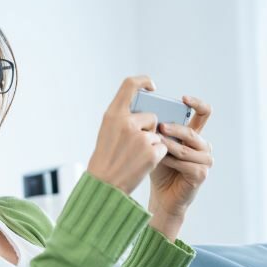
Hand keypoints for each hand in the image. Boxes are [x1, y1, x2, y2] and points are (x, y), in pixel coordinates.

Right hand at [87, 76, 167, 194]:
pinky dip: (156, 156)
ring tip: (135, 157)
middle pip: (151, 116)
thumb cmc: (106, 158)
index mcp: (113, 114)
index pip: (129, 84)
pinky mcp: (151, 152)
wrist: (104, 185)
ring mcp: (140, 137)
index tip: (152, 87)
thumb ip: (123, 118)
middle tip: (133, 147)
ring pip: (157, 134)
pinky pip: (162, 147)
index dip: (143, 81)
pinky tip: (142, 164)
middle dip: (149, 129)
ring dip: (151, 144)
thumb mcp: (107, 131)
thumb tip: (146, 111)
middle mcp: (127, 122)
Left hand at [148, 95, 212, 227]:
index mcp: (195, 135)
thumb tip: (148, 111)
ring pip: (187, 148)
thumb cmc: (160, 168)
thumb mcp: (158, 144)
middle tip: (159, 126)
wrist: (162, 195)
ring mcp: (205, 161)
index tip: (183, 99)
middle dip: (174, 128)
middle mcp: (203, 146)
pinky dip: (172, 161)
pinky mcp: (201, 174)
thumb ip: (159, 130)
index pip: (204, 113)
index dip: (197, 104)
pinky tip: (161, 159)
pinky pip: (186, 164)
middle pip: (192, 131)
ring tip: (156, 143)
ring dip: (170, 145)